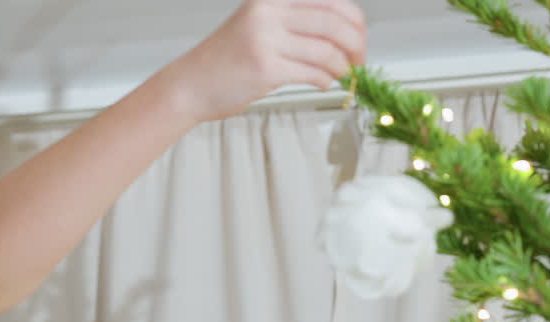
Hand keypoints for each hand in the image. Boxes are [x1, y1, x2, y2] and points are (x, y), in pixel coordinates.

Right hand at [174, 0, 367, 121]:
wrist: (189, 86)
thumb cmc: (223, 61)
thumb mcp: (257, 26)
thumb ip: (293, 22)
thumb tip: (342, 32)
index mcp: (269, 0)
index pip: (328, 1)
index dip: (354, 20)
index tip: (361, 36)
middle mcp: (267, 14)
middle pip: (332, 23)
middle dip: (355, 44)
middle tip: (359, 59)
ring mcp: (265, 41)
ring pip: (325, 50)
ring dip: (340, 66)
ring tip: (339, 74)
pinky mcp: (265, 68)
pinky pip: (312, 72)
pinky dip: (325, 79)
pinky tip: (323, 82)